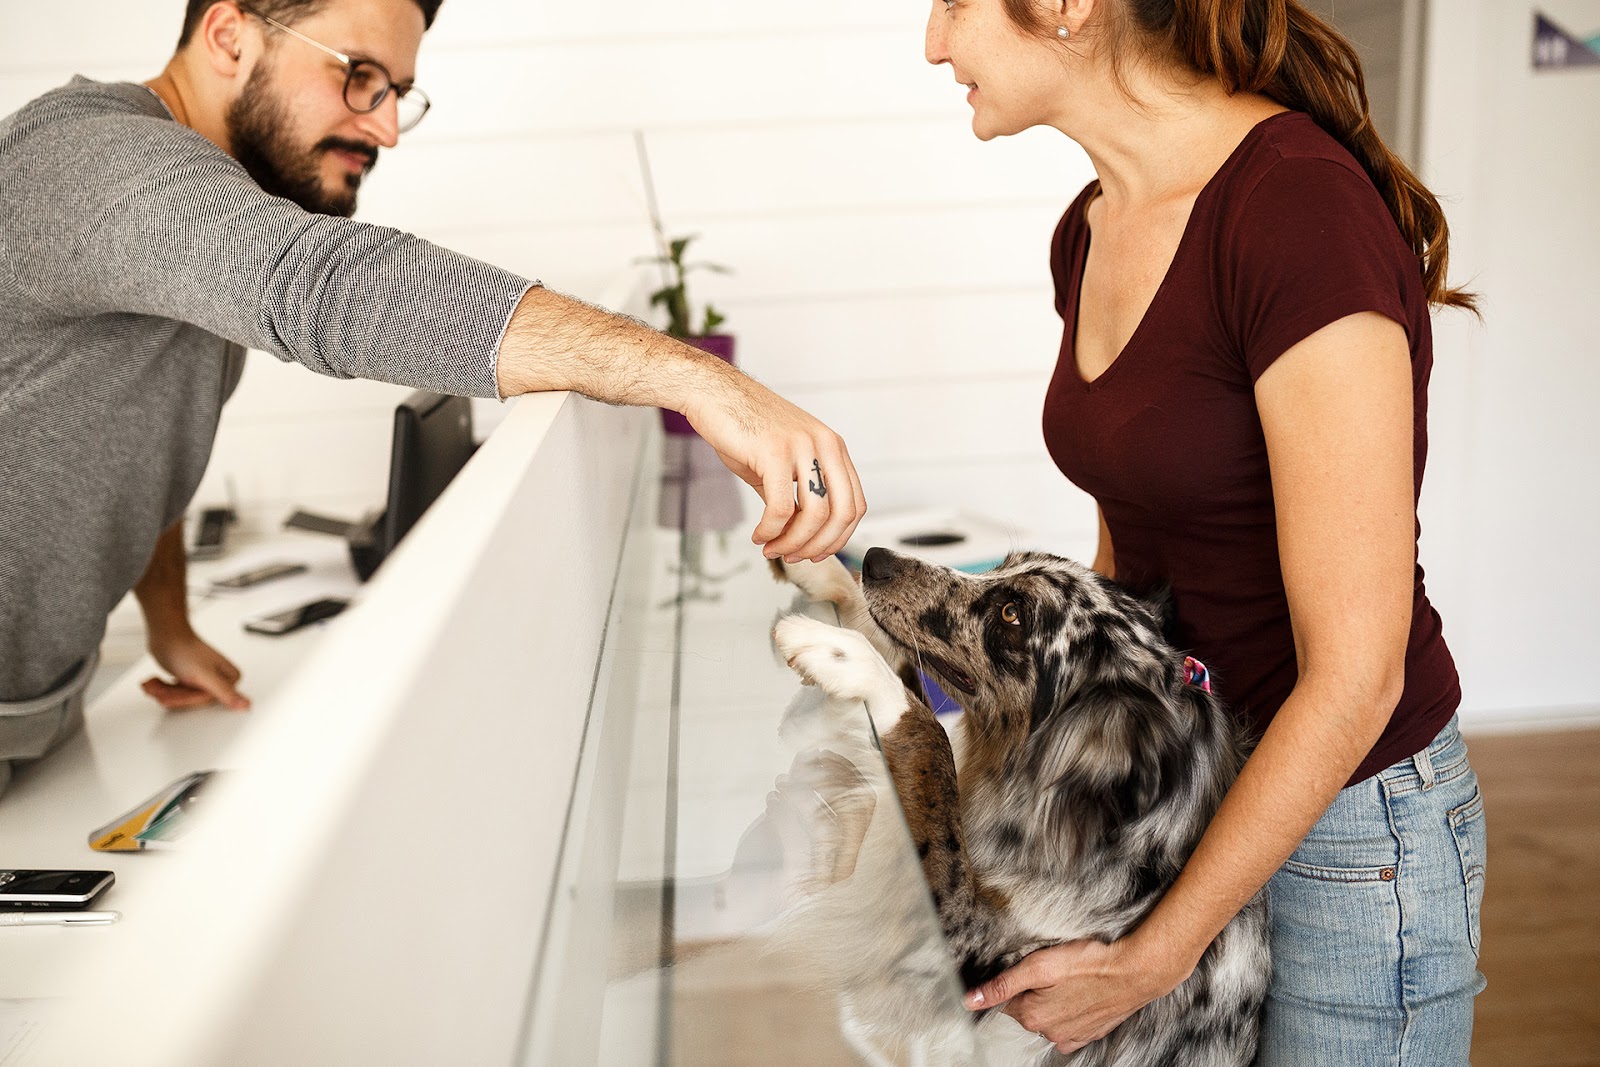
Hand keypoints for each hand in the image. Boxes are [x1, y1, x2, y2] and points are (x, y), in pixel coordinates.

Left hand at [142, 627, 250, 710]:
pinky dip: (162, 689)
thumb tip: (246, 705)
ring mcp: (203, 680)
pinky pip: (175, 694)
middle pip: (192, 700)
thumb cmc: (183, 649)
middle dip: (172, 694)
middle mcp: (218, 680)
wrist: (165, 635)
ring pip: (181, 698)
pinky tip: (156, 681)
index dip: (188, 697)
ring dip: (164, 692)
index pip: (206, 701)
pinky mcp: (189, 679)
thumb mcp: (205, 675)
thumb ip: (225, 692)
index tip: (178, 688)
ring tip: (155, 682)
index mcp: (229, 679)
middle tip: (162, 687)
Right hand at [682, 374, 866, 561]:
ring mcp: (803, 446)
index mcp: (832, 447)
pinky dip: (771, 530)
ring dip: (793, 543)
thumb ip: (795, 495)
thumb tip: (798, 534)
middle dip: (819, 546)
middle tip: (795, 557)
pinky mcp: (775, 451)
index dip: (839, 537)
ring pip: (815, 515)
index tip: (815, 553)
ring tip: (773, 548)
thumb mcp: (780, 464)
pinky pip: (781, 507)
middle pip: (842, 514)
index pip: (854, 504)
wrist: (714, 394)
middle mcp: (825, 444)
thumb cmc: (744, 427)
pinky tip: (759, 535)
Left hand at [963, 936, 1185, 1054]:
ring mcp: (1071, 1035)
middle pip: (1026, 1008)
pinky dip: (1070, 1011)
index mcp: (1032, 1016)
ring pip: (1048, 1016)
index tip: (1027, 967)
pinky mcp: (1089, 1033)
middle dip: (1031, 990)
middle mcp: (1049, 1032)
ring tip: (1068, 979)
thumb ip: (1002, 984)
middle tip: (1051, 970)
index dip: (1012, 980)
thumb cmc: (1089, 963)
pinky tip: (1080, 994)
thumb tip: (969, 1001)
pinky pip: (1068, 1025)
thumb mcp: (1039, 966)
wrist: (1134, 972)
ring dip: (1051, 1000)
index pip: (1005, 1000)